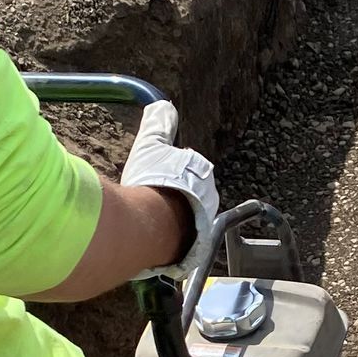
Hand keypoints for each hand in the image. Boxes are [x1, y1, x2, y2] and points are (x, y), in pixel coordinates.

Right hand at [121, 100, 218, 280]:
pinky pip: (178, 242)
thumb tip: (162, 106)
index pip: (189, 171)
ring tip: (148, 221)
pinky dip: (167, 240)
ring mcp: (202, 226)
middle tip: (150, 200)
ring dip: (170, 220)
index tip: (156, 179)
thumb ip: (157, 127)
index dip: (171, 174)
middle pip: (189, 197)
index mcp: (203, 174)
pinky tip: (151, 240)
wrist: (154, 225)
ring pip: (185, 220)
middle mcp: (209, 201)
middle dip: (173, 198)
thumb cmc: (153, 183)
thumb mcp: (151, 147)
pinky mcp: (190, 250)